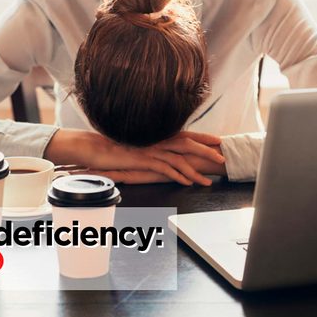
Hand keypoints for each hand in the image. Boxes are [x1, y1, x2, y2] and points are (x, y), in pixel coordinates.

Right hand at [83, 143, 226, 184]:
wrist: (94, 148)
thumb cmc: (114, 148)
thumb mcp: (137, 146)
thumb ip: (151, 147)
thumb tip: (164, 153)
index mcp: (157, 135)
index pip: (185, 134)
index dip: (203, 137)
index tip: (218, 140)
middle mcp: (156, 139)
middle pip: (188, 143)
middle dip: (207, 150)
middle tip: (222, 158)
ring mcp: (150, 149)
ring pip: (180, 158)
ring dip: (196, 170)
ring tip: (208, 180)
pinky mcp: (143, 160)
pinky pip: (165, 168)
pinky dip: (178, 176)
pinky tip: (188, 183)